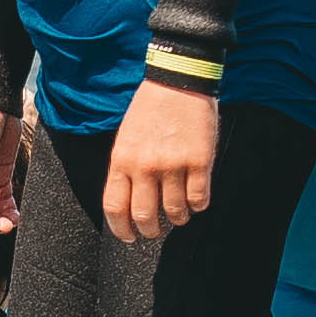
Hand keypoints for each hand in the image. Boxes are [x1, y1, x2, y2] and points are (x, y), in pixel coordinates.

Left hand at [100, 80, 219, 240]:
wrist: (178, 80)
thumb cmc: (150, 108)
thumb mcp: (126, 137)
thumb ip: (126, 169)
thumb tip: (130, 202)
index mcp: (122, 160)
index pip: (115, 207)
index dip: (121, 229)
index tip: (129, 236)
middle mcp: (145, 166)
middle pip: (145, 216)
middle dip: (150, 230)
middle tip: (155, 230)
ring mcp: (173, 164)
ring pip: (175, 211)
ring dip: (177, 219)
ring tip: (179, 214)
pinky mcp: (199, 161)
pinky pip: (199, 198)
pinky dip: (198, 206)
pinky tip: (196, 200)